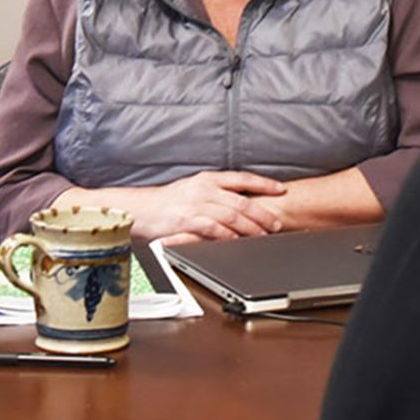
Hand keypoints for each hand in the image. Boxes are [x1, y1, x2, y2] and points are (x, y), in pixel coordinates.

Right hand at [72, 172, 287, 241]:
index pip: (241, 178)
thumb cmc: (166, 203)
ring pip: (231, 214)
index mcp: (207, 179)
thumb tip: (237, 201)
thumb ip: (214, 193)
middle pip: (241, 199)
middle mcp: (203, 188)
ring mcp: (195, 204)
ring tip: (264, 234)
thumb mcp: (191, 190)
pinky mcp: (187, 220)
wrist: (139, 209)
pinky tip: (239, 241)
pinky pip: (214, 228)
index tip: (280, 189)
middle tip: (277, 222)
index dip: (263, 184)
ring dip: (251, 226)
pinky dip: (229, 235)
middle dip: (262, 212)